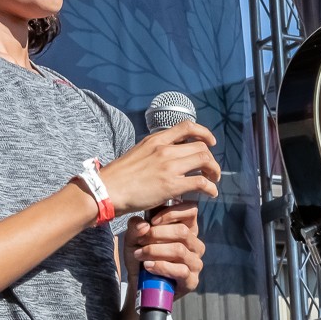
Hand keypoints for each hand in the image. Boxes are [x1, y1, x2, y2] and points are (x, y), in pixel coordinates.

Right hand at [100, 122, 219, 213]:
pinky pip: (201, 182)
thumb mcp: (137, 152)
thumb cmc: (118, 176)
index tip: (210, 141)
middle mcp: (165, 149)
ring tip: (213, 180)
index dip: (204, 132)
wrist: (106, 190)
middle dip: (210, 158)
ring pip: (205, 160)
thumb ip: (153, 150)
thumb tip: (165, 155)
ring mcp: (169, 166)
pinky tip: (211, 193)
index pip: (187, 126)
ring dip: (214, 171)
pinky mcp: (172, 185)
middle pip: (201, 146)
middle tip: (210, 169)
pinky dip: (211, 187)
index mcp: (156, 139)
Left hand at [126, 202, 206, 290]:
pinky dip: (162, 267)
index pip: (191, 210)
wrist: (139, 285)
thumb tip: (144, 225)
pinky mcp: (192, 280)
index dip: (172, 212)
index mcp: (187, 229)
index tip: (152, 220)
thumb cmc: (141, 257)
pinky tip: (149, 266)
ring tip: (140, 254)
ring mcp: (196, 263)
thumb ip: (135, 228)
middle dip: (157, 234)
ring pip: (180, 250)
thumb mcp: (133, 239)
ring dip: (156, 251)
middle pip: (182, 231)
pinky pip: (181, 270)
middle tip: (140, 241)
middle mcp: (195, 244)